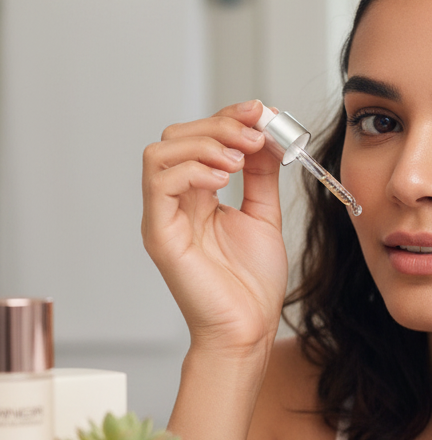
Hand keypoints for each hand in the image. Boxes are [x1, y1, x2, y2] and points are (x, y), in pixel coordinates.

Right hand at [142, 101, 287, 355]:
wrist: (248, 328)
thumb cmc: (252, 284)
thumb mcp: (263, 216)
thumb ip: (261, 177)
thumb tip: (265, 135)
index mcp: (198, 196)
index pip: (200, 138)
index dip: (228, 118)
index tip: (261, 111)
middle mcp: (176, 202)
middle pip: (177, 137)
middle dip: (219, 125)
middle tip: (256, 133)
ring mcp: (164, 217)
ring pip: (160, 153)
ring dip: (204, 143)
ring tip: (239, 158)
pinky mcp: (160, 235)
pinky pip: (159, 184)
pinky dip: (191, 169)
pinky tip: (222, 179)